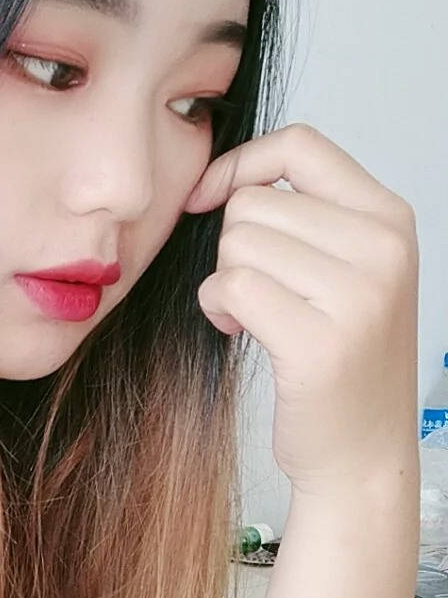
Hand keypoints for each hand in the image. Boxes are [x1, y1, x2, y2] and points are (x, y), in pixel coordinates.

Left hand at [184, 122, 419, 498]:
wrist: (362, 453)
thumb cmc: (341, 363)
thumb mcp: (347, 271)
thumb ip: (305, 216)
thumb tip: (222, 176)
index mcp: (390, 218)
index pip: (300, 144)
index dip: (240, 163)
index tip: (208, 196)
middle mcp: (382, 248)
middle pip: (254, 202)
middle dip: (233, 247)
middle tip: (257, 293)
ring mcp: (356, 295)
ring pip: (237, 244)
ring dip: (225, 282)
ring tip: (256, 317)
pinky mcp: (316, 342)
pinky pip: (231, 286)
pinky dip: (218, 308)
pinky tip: (240, 332)